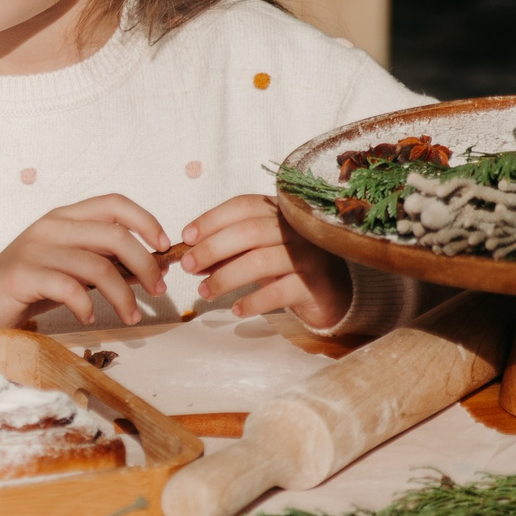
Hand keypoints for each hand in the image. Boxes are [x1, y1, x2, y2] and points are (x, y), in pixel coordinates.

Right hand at [0, 195, 169, 327]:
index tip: (164, 246)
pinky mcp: (23, 275)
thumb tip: (154, 268)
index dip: (145, 221)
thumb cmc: (32, 284)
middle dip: (145, 264)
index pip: (113, 203)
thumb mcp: (73, 268)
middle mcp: (51, 226)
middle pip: (114, 236)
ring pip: (97, 266)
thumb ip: (107, 262)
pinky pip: (68, 288)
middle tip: (158, 290)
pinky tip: (89, 318)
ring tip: (131, 316)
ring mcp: (35, 249)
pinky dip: (87, 306)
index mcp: (65, 217)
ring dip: (123, 296)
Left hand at [178, 194, 351, 325]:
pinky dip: (253, 301)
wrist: (330, 294)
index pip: (243, 206)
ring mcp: (309, 255)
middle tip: (188, 266)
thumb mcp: (255, 252)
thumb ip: (227, 251)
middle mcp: (297, 229)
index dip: (211, 219)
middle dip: (212, 248)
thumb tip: (190, 259)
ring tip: (204, 292)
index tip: (186, 237)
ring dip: (226, 277)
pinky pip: (279, 291)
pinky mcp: (315, 284)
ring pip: (261, 261)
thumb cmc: (286, 267)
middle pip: (249, 231)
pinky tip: (237, 309)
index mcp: (280, 212)